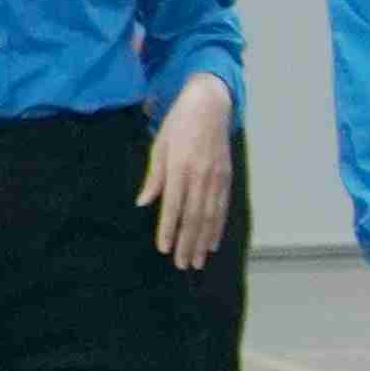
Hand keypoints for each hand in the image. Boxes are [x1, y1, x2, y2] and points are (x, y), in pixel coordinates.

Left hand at [139, 80, 235, 272]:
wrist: (210, 105)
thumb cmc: (178, 125)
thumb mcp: (159, 147)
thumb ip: (154, 177)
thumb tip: (143, 203)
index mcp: (180, 167)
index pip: (174, 205)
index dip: (169, 229)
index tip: (164, 249)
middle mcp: (201, 175)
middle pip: (194, 216)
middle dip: (188, 243)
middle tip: (183, 264)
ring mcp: (216, 177)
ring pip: (210, 216)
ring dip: (203, 240)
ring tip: (198, 260)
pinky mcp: (226, 177)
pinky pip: (222, 207)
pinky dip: (218, 227)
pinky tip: (213, 241)